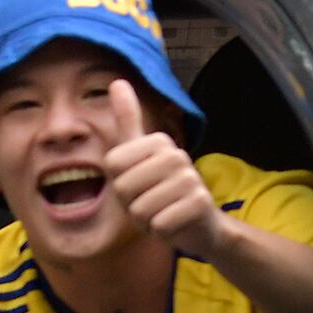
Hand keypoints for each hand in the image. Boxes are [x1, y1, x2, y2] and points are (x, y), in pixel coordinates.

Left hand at [101, 79, 225, 260]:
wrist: (199, 225)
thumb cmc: (161, 191)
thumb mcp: (140, 156)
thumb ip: (128, 120)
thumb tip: (117, 80)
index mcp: (158, 141)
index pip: (112, 166)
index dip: (119, 184)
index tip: (138, 185)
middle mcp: (176, 155)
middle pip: (122, 188)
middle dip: (131, 205)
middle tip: (151, 203)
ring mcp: (189, 179)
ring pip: (139, 209)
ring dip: (145, 220)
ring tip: (162, 213)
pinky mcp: (198, 204)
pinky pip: (158, 224)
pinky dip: (160, 231)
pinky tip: (173, 225)